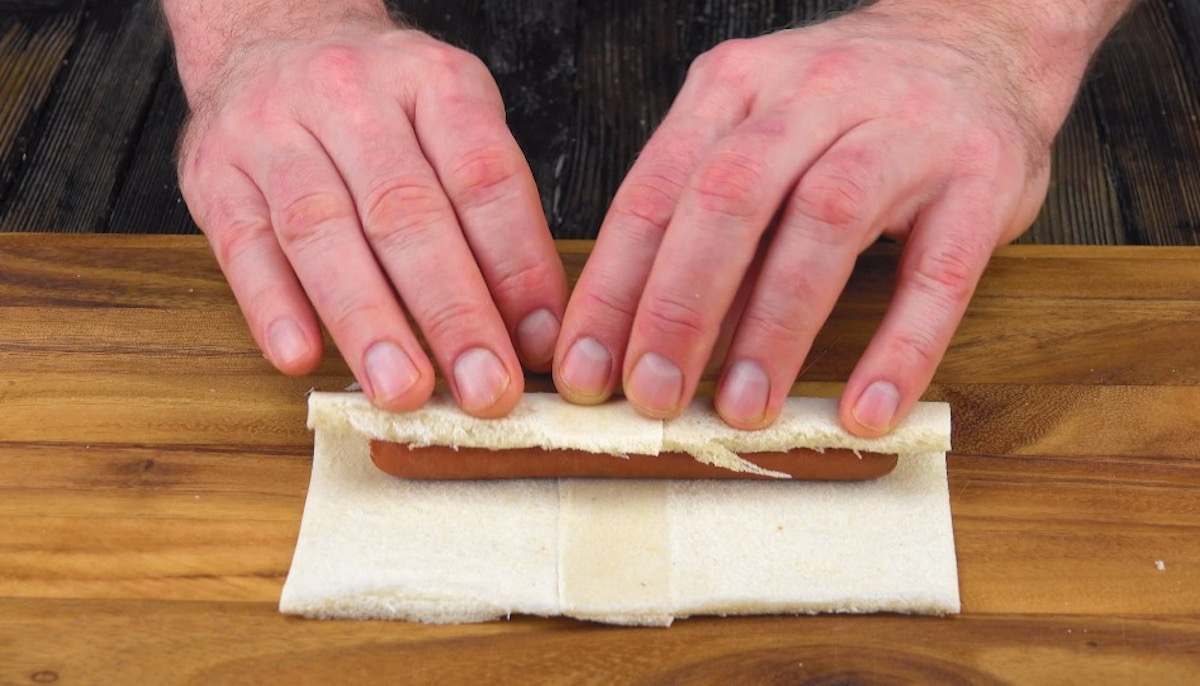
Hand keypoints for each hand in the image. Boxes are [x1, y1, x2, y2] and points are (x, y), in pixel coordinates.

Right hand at [175, 16, 566, 416]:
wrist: (274, 36)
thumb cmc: (384, 108)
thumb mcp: (454, 123)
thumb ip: (490, 216)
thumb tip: (531, 332)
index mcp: (432, 81)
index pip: (483, 177)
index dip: (517, 265)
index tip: (540, 343)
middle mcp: (352, 96)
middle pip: (405, 212)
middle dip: (451, 311)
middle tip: (484, 388)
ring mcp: (272, 130)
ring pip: (321, 231)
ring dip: (367, 321)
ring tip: (402, 390)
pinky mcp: (214, 173)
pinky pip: (242, 245)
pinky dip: (273, 306)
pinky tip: (302, 358)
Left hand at [554, 4, 1091, 434]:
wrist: (982, 38)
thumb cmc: (847, 110)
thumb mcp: (758, 133)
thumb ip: (705, 221)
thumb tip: (643, 340)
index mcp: (736, 84)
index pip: (655, 191)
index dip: (613, 286)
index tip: (584, 370)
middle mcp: (812, 94)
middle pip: (728, 199)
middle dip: (679, 307)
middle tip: (653, 395)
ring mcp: (903, 128)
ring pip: (824, 224)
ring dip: (775, 328)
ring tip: (744, 411)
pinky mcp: (981, 177)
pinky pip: (937, 272)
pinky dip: (900, 348)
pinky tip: (867, 409)